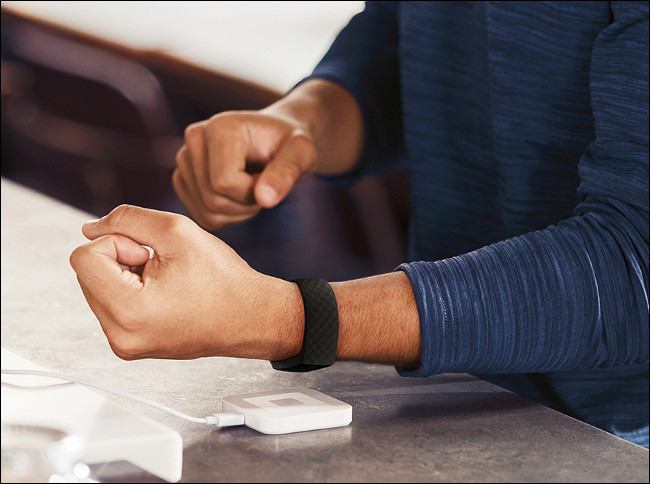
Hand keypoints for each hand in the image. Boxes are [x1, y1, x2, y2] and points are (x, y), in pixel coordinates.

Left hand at [69, 205, 302, 360]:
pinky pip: (111, 305)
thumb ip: (127, 219)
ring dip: (125, 273)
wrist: (251, 317)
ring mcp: (125, 345)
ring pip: (97, 287)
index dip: (117, 242)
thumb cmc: (223, 279)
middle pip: (87, 273)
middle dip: (120, 258)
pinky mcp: (131, 346)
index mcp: (129, 311)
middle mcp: (121, 336)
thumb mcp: (177, 231)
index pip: (83, 258)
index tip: (151, 253)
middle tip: (162, 265)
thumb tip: (90, 228)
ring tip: (166, 280)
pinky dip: (131, 290)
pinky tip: (165, 292)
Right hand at [173, 110, 317, 230]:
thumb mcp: (302, 153)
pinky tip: (240, 195)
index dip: (253, 191)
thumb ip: (286, 172)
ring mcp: (184, 160)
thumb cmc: (291, 143)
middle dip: (247, 204)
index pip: (224, 183)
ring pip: (207, 212)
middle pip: (213, 200)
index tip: (271, 176)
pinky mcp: (183, 179)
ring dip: (239, 211)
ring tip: (254, 187)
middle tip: (265, 184)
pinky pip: (203, 217)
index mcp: (219, 127)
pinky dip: (227, 216)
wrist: (279, 139)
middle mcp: (194, 139)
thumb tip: (264, 199)